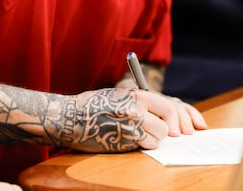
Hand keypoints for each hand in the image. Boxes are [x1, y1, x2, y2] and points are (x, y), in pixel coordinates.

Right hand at [56, 88, 205, 152]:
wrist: (69, 117)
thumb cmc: (92, 104)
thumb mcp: (119, 95)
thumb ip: (139, 102)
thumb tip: (160, 112)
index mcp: (136, 96)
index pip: (169, 108)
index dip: (173, 118)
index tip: (173, 126)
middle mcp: (136, 112)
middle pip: (166, 127)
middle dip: (163, 131)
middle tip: (157, 132)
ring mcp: (130, 129)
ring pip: (157, 139)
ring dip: (152, 139)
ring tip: (137, 134)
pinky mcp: (123, 144)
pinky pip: (143, 147)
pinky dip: (140, 145)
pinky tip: (127, 139)